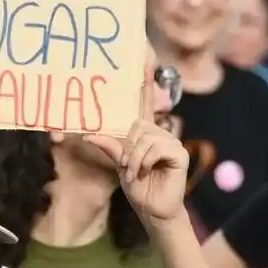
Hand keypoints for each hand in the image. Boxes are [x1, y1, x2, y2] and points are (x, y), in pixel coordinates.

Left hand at [86, 57, 188, 223]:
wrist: (151, 208)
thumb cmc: (137, 186)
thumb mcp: (119, 164)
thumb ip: (109, 147)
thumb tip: (89, 134)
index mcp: (144, 132)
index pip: (144, 102)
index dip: (145, 81)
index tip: (145, 59)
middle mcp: (159, 132)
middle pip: (137, 126)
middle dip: (128, 149)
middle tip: (130, 167)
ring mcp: (171, 141)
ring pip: (145, 138)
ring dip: (135, 159)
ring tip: (137, 172)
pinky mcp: (179, 153)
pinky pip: (155, 147)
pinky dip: (145, 161)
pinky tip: (148, 172)